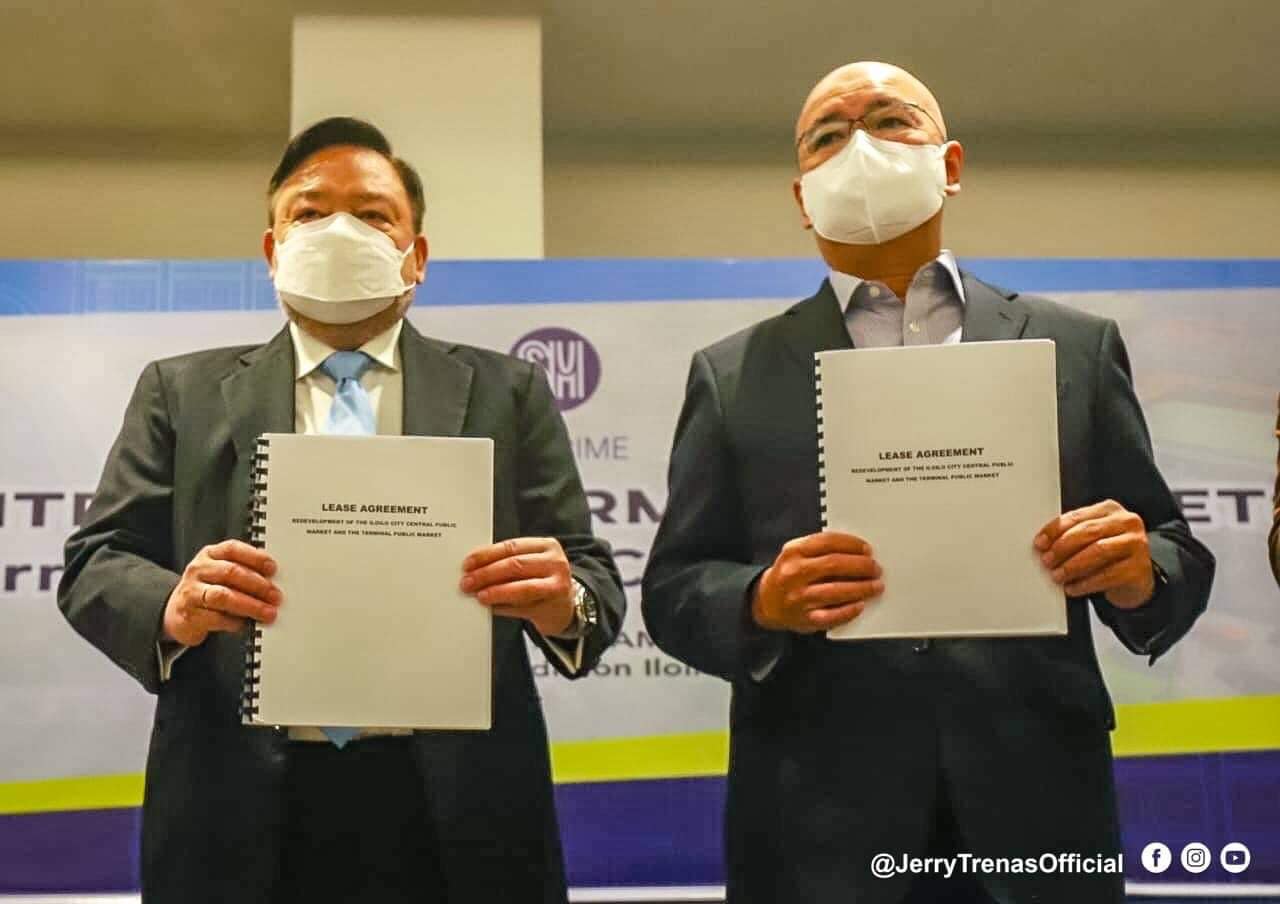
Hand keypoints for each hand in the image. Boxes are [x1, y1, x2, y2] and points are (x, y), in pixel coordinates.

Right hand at [162, 540, 281, 647]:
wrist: (177, 611)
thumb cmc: (207, 589)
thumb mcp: (220, 573)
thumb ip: (243, 570)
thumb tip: (273, 578)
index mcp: (209, 555)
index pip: (232, 549)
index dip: (255, 557)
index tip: (272, 568)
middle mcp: (198, 570)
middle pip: (231, 572)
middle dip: (257, 585)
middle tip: (275, 596)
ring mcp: (191, 592)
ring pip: (223, 596)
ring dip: (250, 605)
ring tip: (267, 612)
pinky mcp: (189, 615)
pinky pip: (216, 618)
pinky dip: (235, 622)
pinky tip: (245, 623)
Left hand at [460, 537, 574, 637]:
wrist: (564, 606)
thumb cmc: (542, 580)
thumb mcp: (532, 563)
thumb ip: (509, 560)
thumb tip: (475, 567)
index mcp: (547, 546)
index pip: (512, 546)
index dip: (487, 555)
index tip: (468, 564)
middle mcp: (556, 563)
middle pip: (515, 565)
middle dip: (487, 574)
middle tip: (468, 582)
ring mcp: (557, 586)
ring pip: (521, 588)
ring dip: (495, 592)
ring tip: (479, 596)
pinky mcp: (552, 608)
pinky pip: (522, 608)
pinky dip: (503, 608)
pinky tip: (491, 608)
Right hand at [751, 532, 882, 632]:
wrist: (765, 603)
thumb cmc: (788, 575)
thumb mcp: (796, 555)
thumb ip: (820, 550)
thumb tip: (857, 552)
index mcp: (793, 552)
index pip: (827, 542)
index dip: (851, 544)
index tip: (867, 549)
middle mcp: (794, 573)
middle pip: (834, 564)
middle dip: (861, 566)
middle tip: (875, 568)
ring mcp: (799, 597)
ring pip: (836, 590)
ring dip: (862, 588)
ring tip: (876, 586)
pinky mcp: (805, 618)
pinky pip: (831, 616)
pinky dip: (849, 611)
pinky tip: (860, 605)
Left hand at [1035, 500, 1153, 608]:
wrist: (1136, 579)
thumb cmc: (1108, 555)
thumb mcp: (1092, 539)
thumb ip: (1072, 535)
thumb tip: (1043, 545)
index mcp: (1110, 510)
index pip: (1077, 516)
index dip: (1055, 530)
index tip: (1040, 543)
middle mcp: (1127, 522)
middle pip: (1088, 532)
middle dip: (1062, 548)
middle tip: (1046, 560)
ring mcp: (1136, 544)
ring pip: (1098, 552)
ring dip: (1072, 566)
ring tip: (1057, 575)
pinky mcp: (1139, 568)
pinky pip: (1107, 575)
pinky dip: (1085, 583)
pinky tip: (1073, 587)